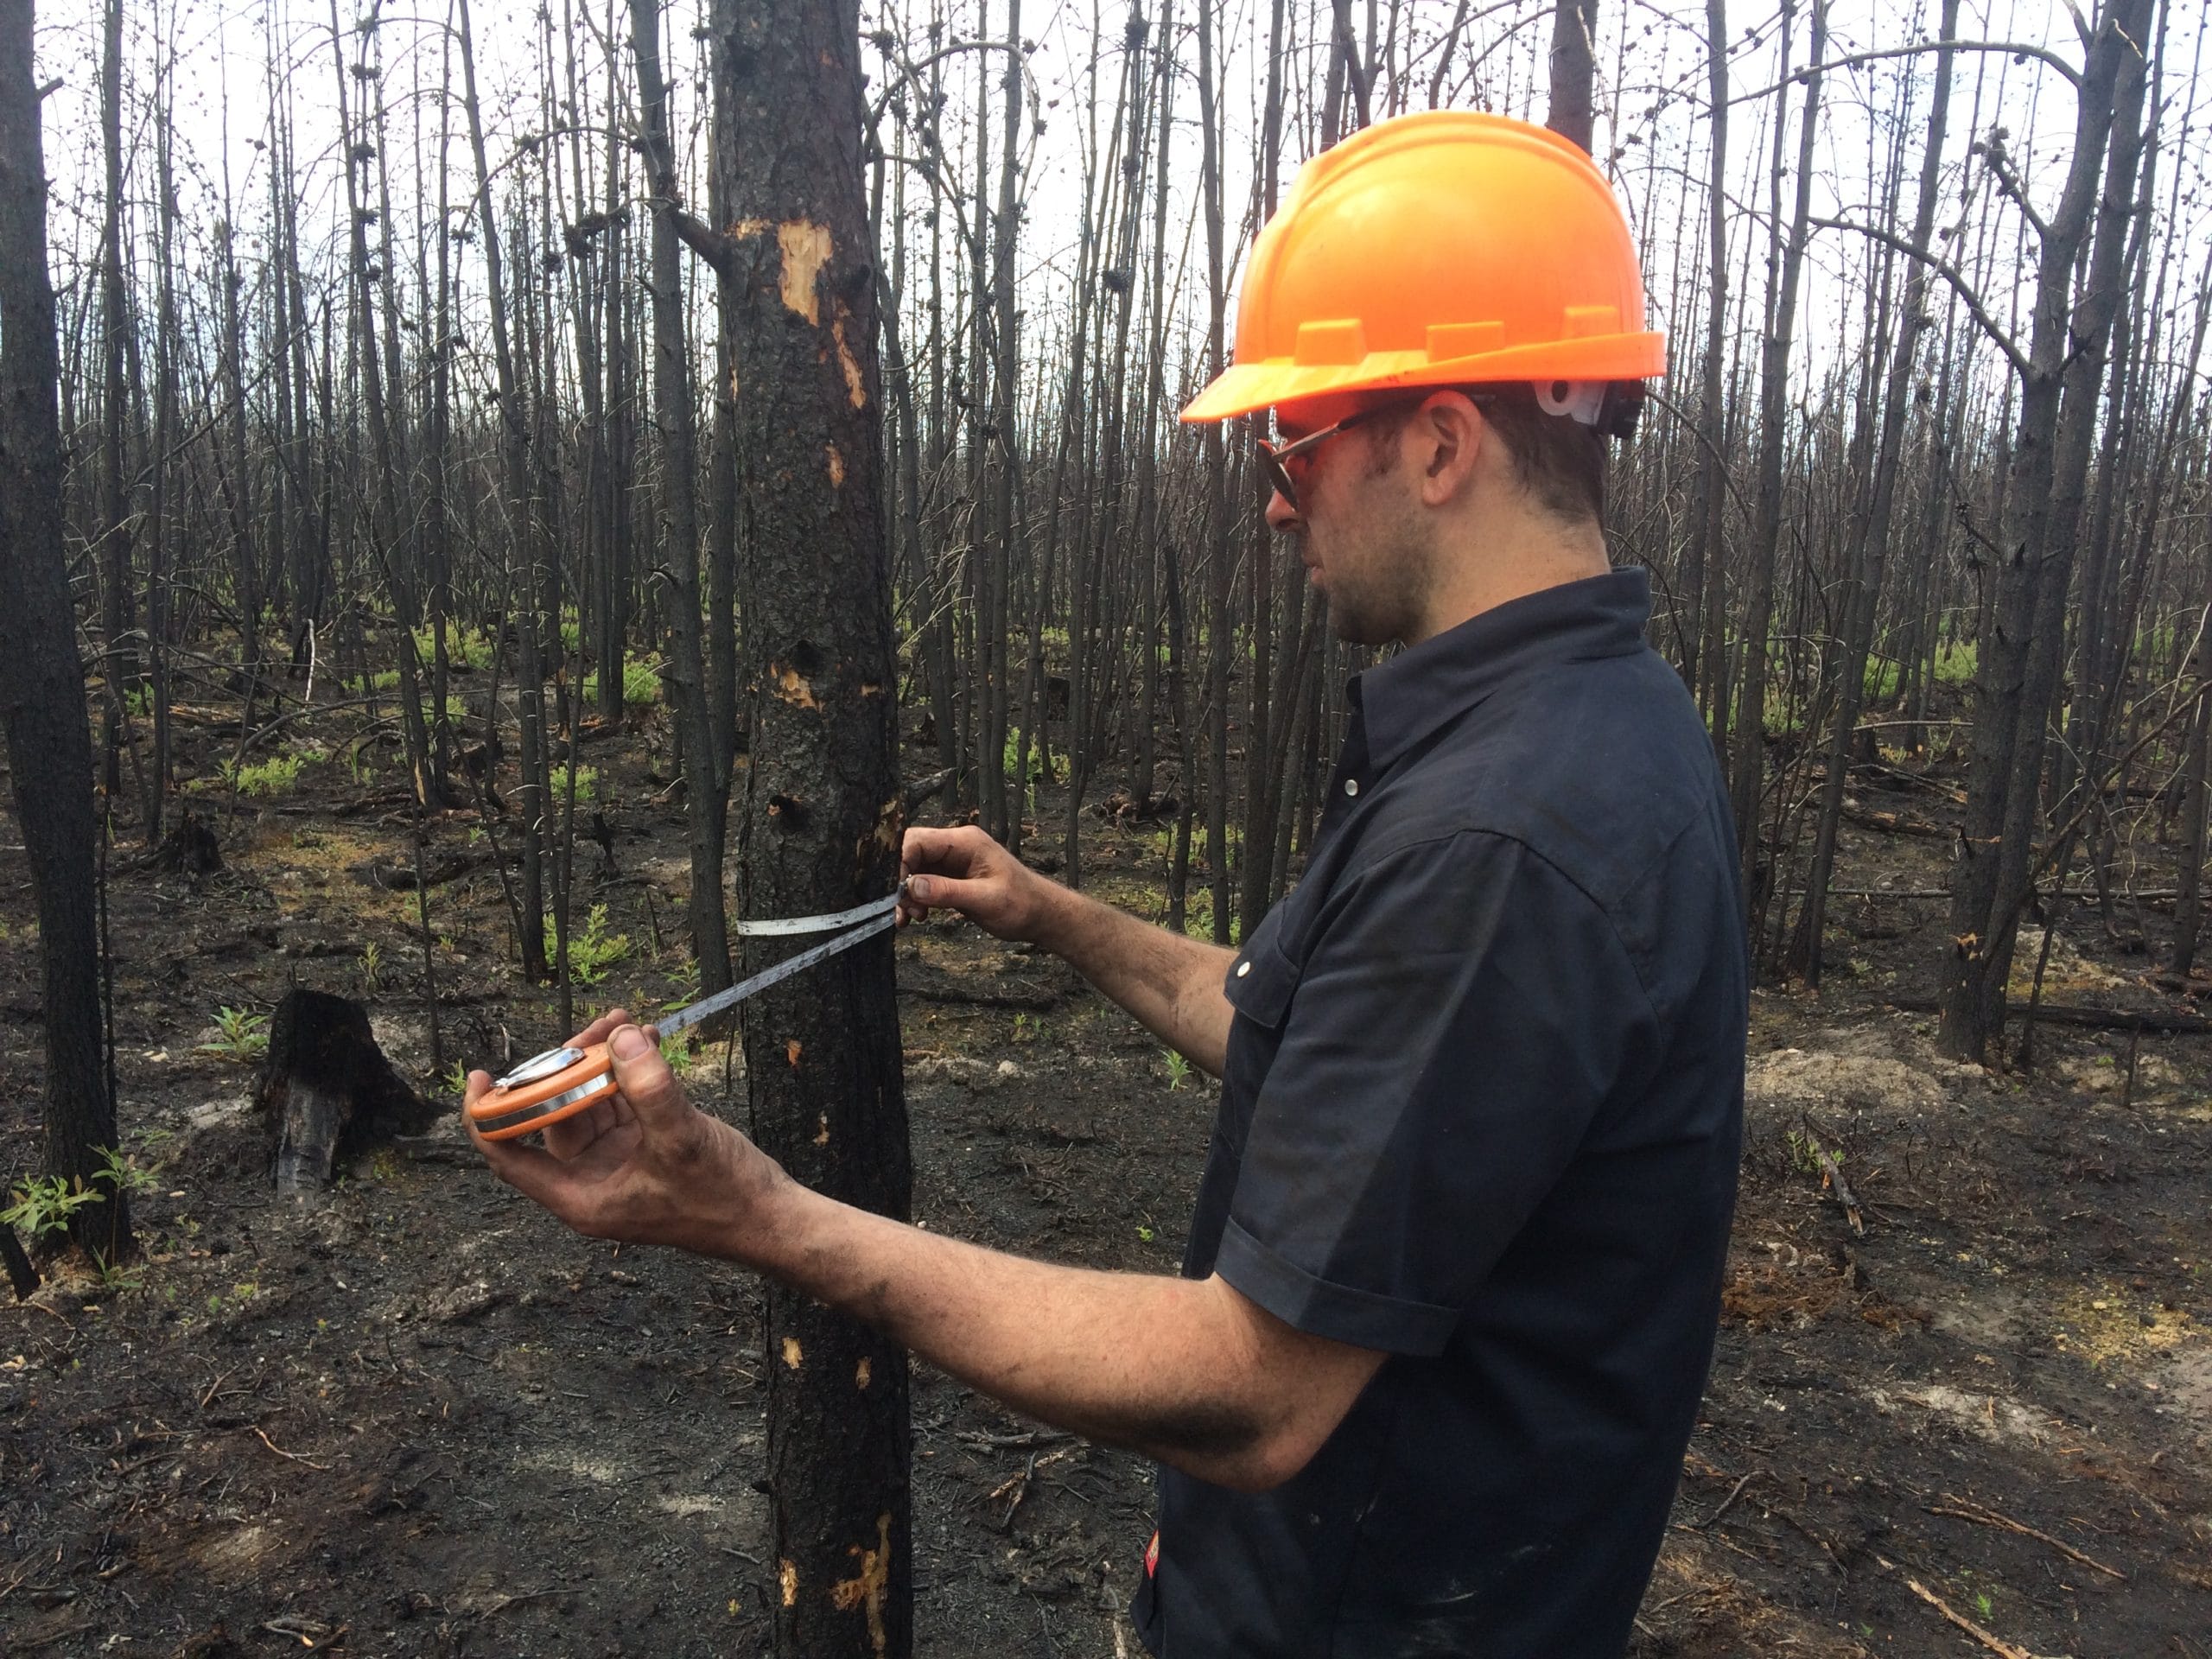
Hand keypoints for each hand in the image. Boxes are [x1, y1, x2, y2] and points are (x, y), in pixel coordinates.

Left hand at [463, 1008, 784, 1259]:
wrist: (768, 1217)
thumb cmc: (722, 1198)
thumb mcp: (682, 1140)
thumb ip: (649, 1089)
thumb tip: (620, 1039)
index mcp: (581, 1196)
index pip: (510, 1157)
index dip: (488, 1118)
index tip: (482, 1076)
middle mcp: (591, 1180)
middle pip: (551, 1118)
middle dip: (564, 1070)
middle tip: (591, 1032)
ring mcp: (617, 1162)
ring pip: (587, 1104)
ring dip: (599, 1063)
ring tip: (621, 1023)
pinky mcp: (644, 1147)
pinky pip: (621, 1102)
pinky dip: (627, 1073)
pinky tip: (644, 1040)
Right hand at [899, 824, 1060, 942]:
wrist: (1039, 915)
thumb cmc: (1021, 903)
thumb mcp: (985, 899)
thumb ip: (947, 891)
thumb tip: (911, 886)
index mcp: (964, 842)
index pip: (918, 841)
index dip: (900, 863)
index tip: (894, 891)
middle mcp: (954, 847)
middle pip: (911, 854)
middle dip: (900, 881)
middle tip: (900, 909)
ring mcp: (951, 863)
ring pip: (913, 870)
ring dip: (906, 894)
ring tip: (911, 918)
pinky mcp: (949, 879)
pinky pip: (922, 884)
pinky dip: (914, 900)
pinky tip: (917, 916)